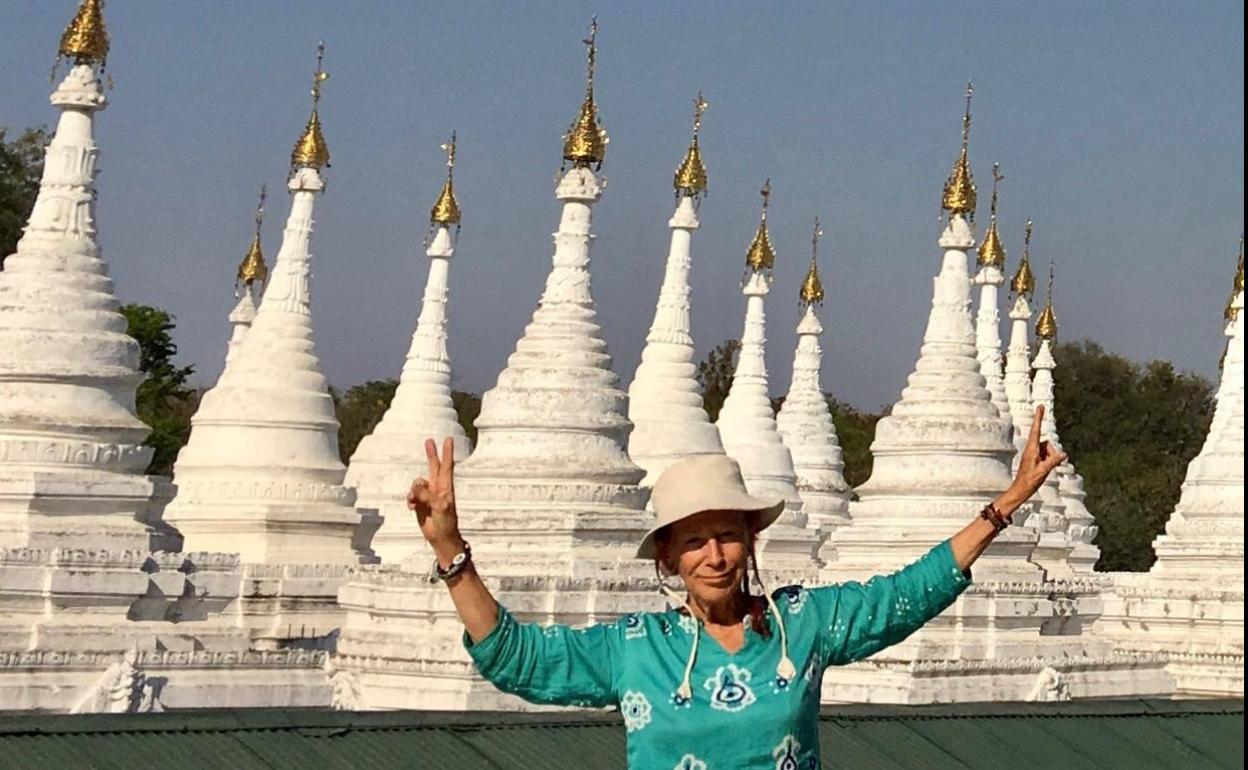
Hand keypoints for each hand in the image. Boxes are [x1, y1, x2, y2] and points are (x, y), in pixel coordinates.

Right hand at [407, 437, 462, 561]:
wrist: (440, 537)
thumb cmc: (446, 522)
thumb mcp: (439, 507)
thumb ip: (428, 495)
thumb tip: (415, 488)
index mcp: (446, 487)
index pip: (446, 466)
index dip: (447, 453)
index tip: (448, 439)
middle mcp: (437, 488)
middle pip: (433, 466)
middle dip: (431, 454)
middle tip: (429, 441)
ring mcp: (428, 495)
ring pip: (417, 483)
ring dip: (414, 490)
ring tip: (415, 502)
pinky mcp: (420, 503)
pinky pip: (411, 495)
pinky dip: (410, 499)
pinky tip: (412, 507)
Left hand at [997, 405, 1066, 514]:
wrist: (1020, 490)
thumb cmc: (1029, 481)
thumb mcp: (1043, 472)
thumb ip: (1053, 462)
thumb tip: (1064, 454)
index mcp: (1031, 449)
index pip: (1036, 430)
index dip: (1039, 418)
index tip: (1040, 406)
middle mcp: (1031, 449)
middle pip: (1047, 443)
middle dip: (1051, 453)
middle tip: (1046, 466)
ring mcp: (1033, 454)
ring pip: (1048, 450)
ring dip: (1050, 458)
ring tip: (1043, 469)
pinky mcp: (1035, 458)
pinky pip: (1047, 456)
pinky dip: (1049, 461)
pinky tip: (1044, 470)